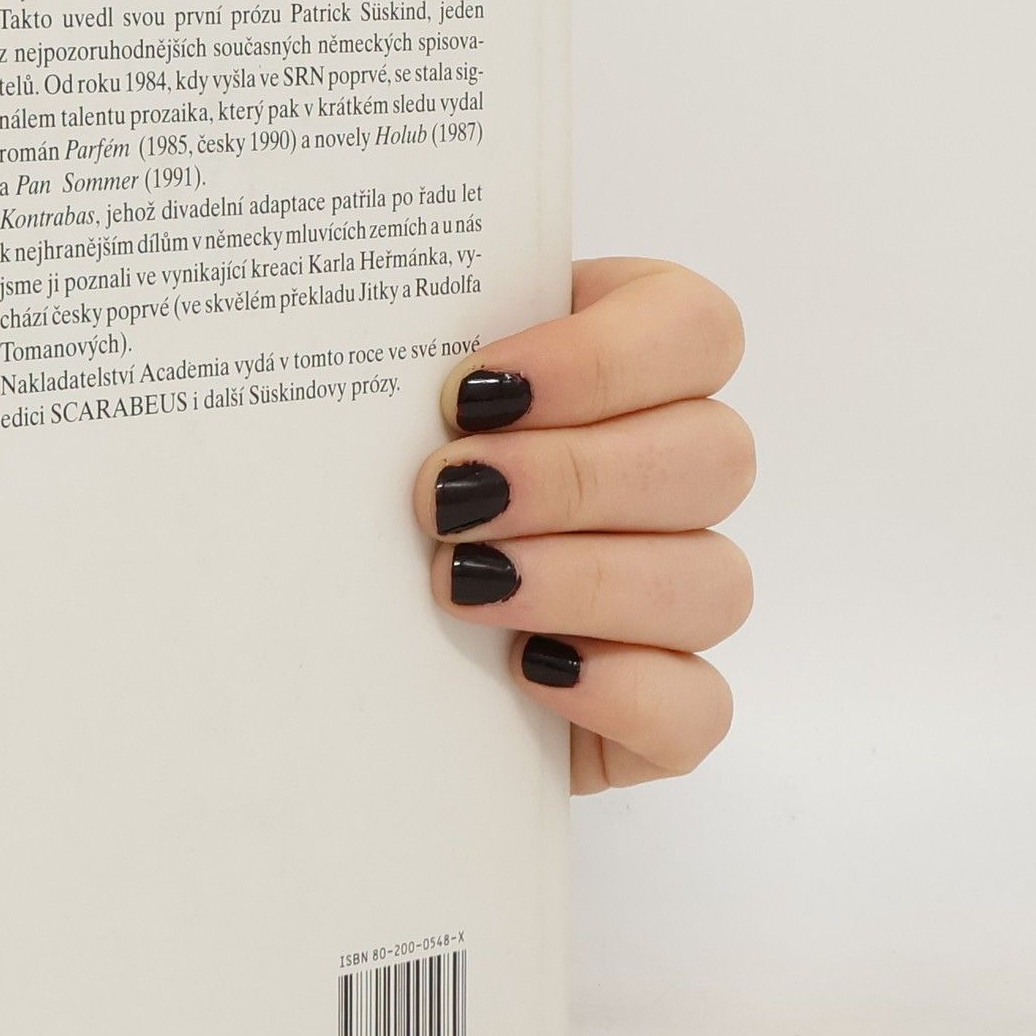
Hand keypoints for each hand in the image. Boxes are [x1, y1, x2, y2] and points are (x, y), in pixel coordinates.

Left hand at [414, 259, 753, 791]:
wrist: (320, 632)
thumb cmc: (364, 478)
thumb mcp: (376, 398)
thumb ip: (405, 355)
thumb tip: (373, 330)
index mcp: (628, 362)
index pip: (693, 327)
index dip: (602, 357)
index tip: (473, 394)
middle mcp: (676, 473)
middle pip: (715, 456)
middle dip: (573, 477)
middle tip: (444, 498)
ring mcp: (678, 596)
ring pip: (715, 582)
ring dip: (587, 579)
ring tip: (462, 581)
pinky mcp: (661, 706)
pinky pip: (698, 708)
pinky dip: (622, 690)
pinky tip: (527, 669)